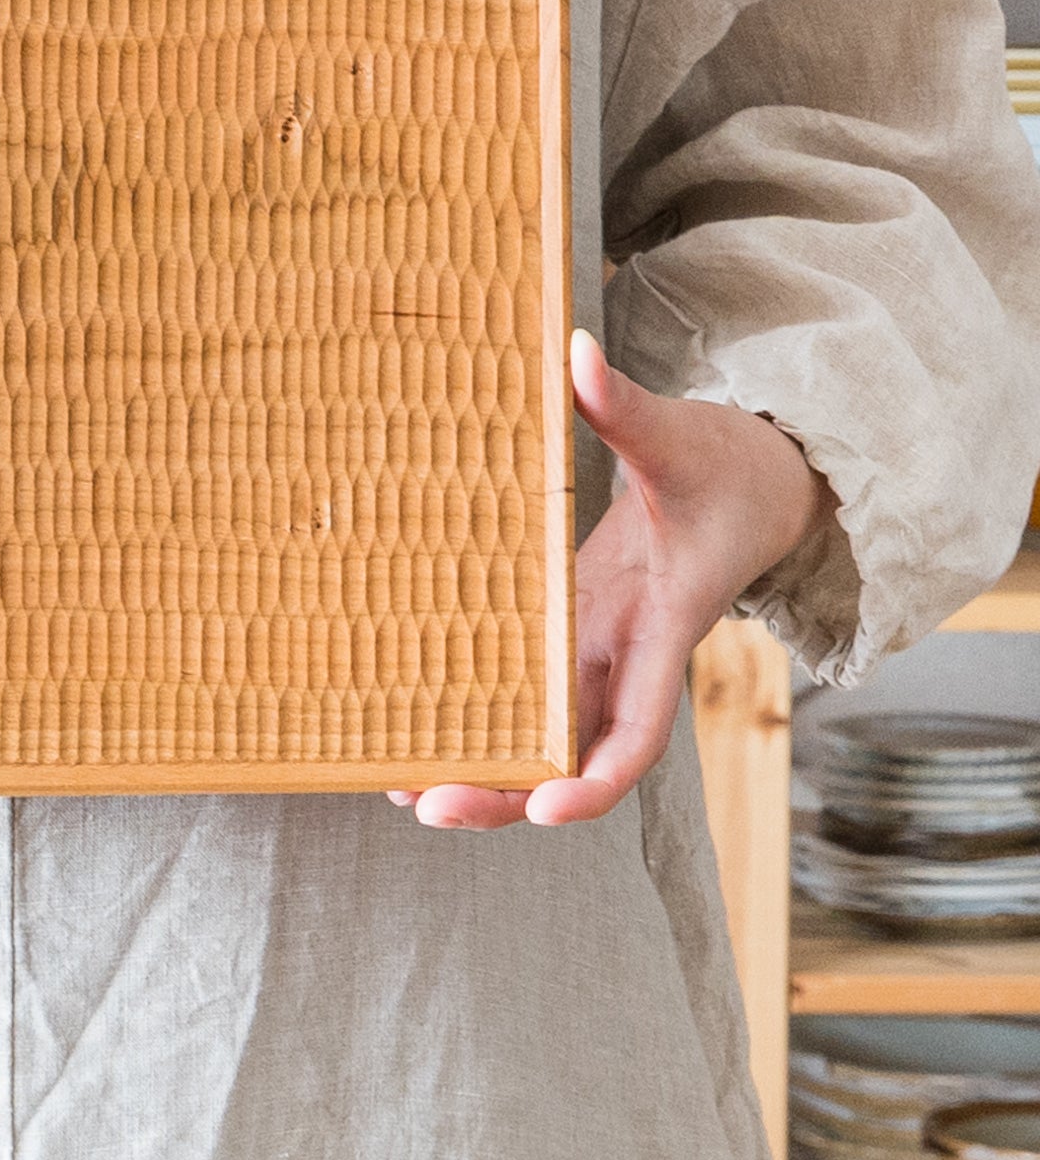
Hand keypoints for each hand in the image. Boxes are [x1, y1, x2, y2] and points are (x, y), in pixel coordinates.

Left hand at [390, 329, 830, 831]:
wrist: (760, 485)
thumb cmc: (728, 468)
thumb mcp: (681, 437)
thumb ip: (626, 406)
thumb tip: (577, 350)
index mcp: (664, 627)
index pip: (639, 731)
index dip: (594, 779)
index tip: (546, 809)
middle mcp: (627, 657)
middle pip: (572, 755)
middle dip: (507, 794)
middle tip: (426, 807)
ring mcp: (598, 651)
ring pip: (543, 735)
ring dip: (483, 768)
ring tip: (398, 788)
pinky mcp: (573, 633)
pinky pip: (527, 694)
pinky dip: (481, 718)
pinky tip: (415, 730)